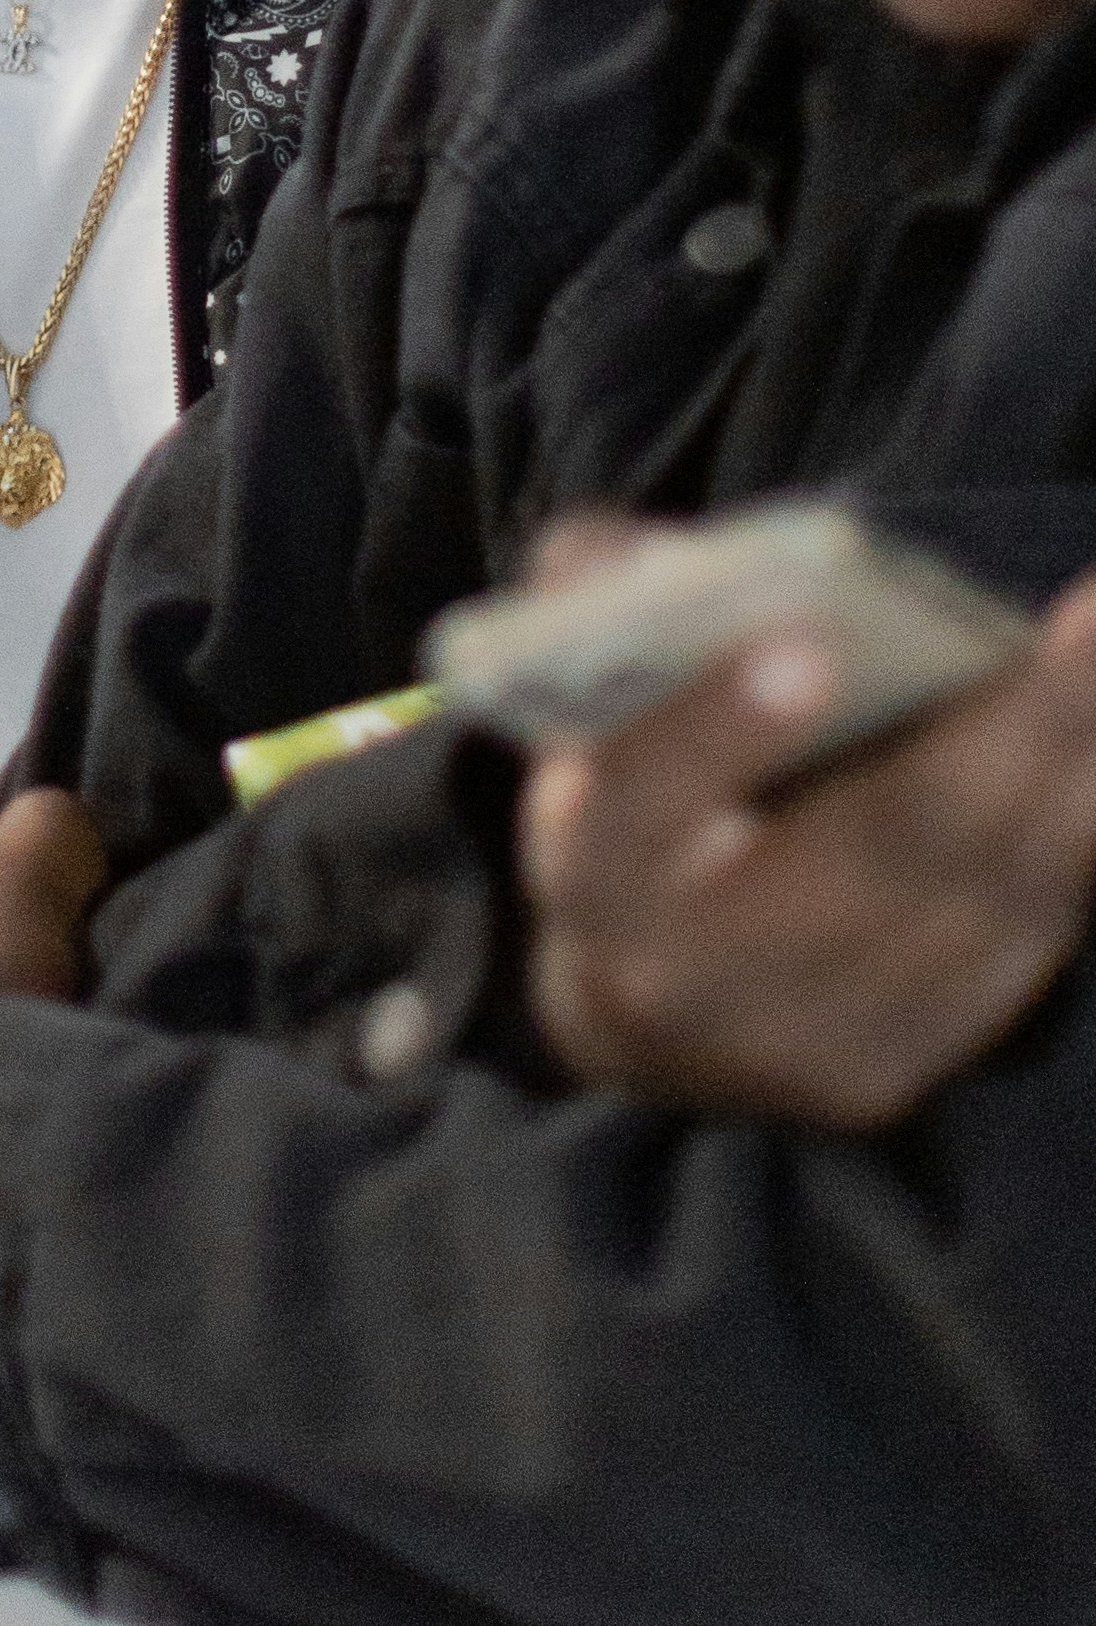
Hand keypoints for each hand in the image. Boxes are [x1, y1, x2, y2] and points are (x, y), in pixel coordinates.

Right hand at [524, 563, 1095, 1123]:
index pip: (640, 806)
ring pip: (971, 898)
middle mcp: (689, 984)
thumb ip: (594, 604)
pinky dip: (1077, 834)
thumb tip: (658, 554)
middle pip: (863, 855)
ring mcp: (801, 1046)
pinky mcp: (896, 1071)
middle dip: (995, 737)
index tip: (806, 648)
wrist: (636, 1014)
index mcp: (594, 880)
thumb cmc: (631, 806)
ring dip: (1072, 772)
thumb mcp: (581, 706)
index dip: (715, 732)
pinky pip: (1020, 943)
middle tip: (1093, 622)